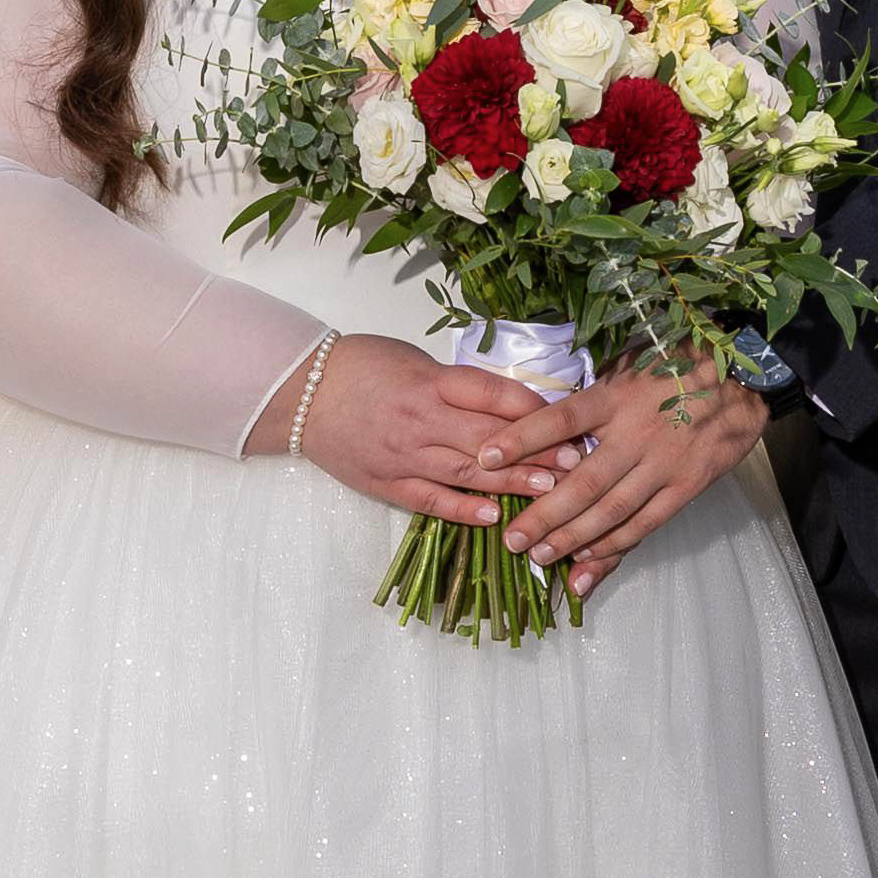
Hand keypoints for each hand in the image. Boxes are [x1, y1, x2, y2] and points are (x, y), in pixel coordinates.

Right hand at [269, 333, 558, 522]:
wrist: (300, 393)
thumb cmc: (363, 367)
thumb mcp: (415, 361)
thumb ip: (459, 385)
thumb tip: (511, 404)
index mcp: (430, 382)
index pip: (492, 395)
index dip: (533, 410)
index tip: (569, 420)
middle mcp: (420, 419)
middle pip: (488, 438)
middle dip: (536, 452)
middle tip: (577, 465)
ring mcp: (403, 455)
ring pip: (466, 472)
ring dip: (511, 484)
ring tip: (551, 493)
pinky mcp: (386, 483)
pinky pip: (430, 499)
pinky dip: (462, 510)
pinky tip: (493, 517)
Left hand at [481, 348, 765, 600]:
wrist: (746, 380)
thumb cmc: (679, 364)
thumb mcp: (633, 361)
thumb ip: (597, 390)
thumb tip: (555, 418)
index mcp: (617, 396)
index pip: (562, 418)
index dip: (522, 438)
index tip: (486, 456)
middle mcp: (637, 432)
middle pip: (583, 481)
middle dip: (544, 514)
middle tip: (513, 539)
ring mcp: (664, 463)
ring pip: (611, 510)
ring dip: (574, 539)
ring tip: (541, 557)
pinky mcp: (687, 486)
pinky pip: (646, 523)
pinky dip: (616, 545)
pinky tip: (590, 562)